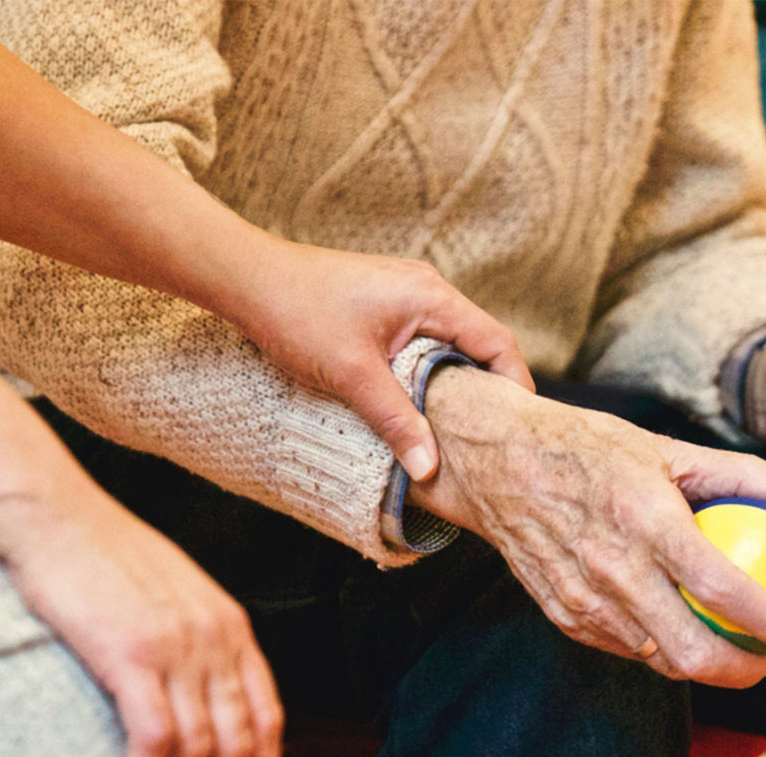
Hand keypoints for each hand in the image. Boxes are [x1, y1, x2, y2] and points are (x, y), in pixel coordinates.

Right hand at [0, 486, 283, 756]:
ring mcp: (175, 646)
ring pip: (199, 748)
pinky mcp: (130, 654)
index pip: (267, 714)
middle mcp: (213, 637)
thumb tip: (197, 695)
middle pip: (238, 741)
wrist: (54, 516)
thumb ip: (195, 640)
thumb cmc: (101, 554)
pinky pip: (155, 737)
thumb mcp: (173, 593)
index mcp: (229, 624)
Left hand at [229, 242, 534, 481]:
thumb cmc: (297, 313)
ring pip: (448, 345)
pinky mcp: (382, 305)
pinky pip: (422, 341)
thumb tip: (430, 468)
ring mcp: (404, 295)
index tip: (518, 429)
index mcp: (432, 297)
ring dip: (453, 383)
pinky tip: (416, 404)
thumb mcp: (352, 376)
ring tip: (456, 430)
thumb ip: (396, 421)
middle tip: (490, 439)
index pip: (497, 342)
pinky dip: (427, 372)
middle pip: (478, 344)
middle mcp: (426, 290)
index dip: (515, 386)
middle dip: (487, 390)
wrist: (247, 279)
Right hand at [408, 367, 765, 688]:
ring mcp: (584, 600)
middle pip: (693, 653)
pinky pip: (626, 648)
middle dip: (748, 670)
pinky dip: (661, 647)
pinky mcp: (564, 615)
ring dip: (707, 664)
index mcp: (646, 521)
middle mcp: (613, 569)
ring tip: (735, 645)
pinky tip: (681, 628)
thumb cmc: (587, 448)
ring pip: (660, 660)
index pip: (724, 590)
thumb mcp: (667, 448)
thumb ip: (745, 477)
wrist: (496, 462)